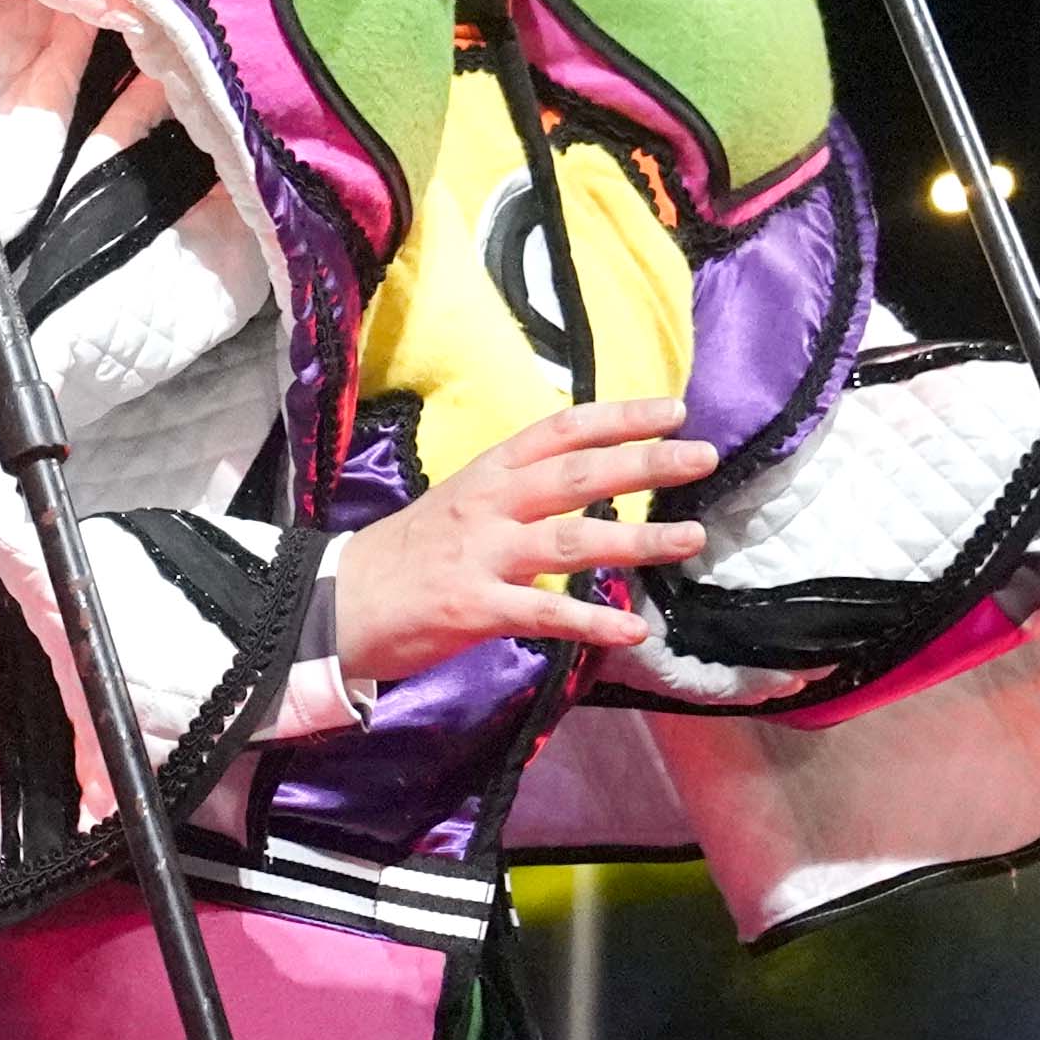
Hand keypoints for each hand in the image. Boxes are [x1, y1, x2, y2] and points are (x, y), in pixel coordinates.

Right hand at [331, 394, 710, 692]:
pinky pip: (544, 612)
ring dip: (637, 539)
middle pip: (577, 474)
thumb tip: (588, 485)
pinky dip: (591, 621)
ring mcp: (482, 555)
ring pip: (571, 539)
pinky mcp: (474, 607)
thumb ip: (520, 494)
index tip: (673, 410)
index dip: (619, 417)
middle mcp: (489, 504)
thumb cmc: (409, 555)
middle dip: (644, 464)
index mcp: (488, 473)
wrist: (336, 604)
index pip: (561, 430)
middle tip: (703, 457)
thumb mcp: (462, 504)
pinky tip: (633, 629)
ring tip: (691, 538)